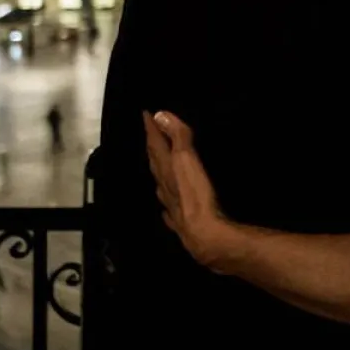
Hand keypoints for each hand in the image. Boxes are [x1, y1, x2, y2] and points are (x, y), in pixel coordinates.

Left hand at [143, 111, 237, 273]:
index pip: (155, 144)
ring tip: (158, 164)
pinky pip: (168, 207)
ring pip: (160, 184)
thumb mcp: (187, 159)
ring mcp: (170, 205)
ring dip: (158, 171)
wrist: (204, 235)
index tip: (146, 114)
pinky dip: (166, 200)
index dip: (151, 128)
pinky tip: (166, 204)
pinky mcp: (180, 220)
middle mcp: (164, 186)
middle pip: (155, 163)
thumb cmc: (196, 194)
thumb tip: (159, 115)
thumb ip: (177, 137)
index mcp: (165, 170)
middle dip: (152, 147)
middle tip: (151, 135)